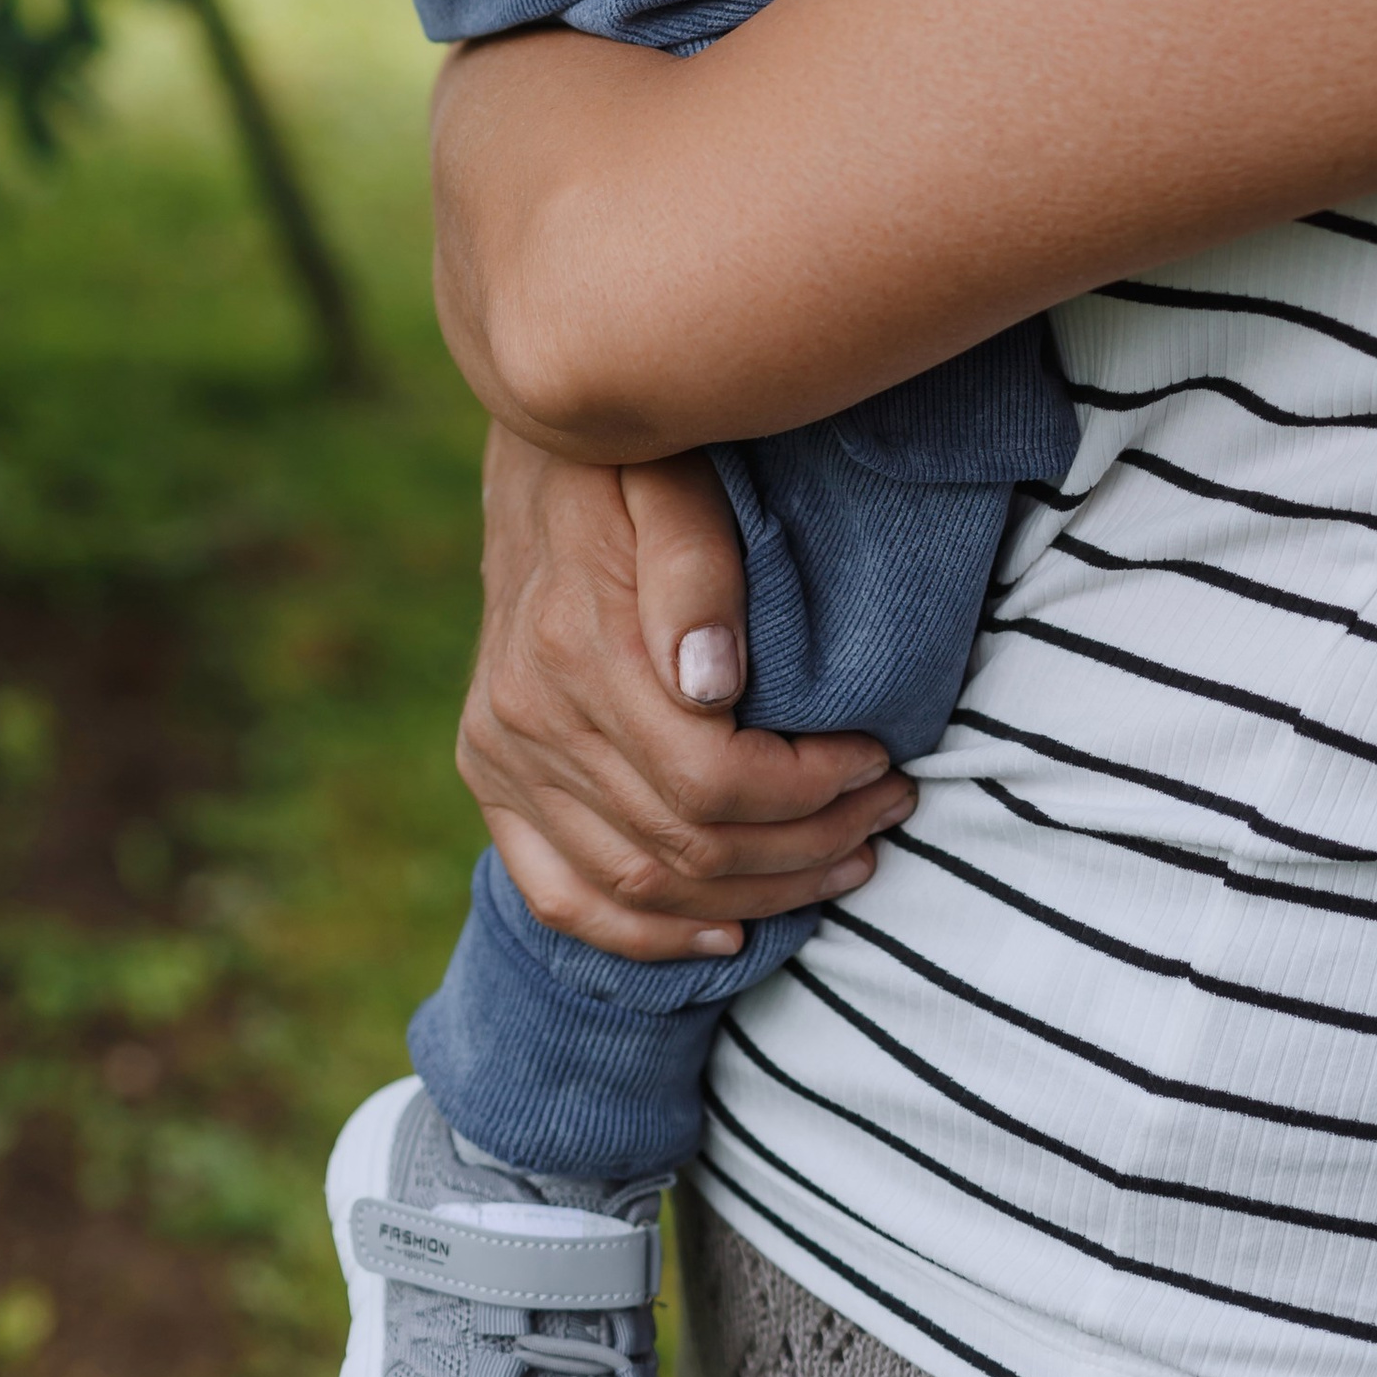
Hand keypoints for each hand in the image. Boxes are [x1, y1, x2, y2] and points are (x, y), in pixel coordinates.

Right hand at [456, 424, 915, 958]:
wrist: (539, 441)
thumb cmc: (632, 458)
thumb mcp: (672, 473)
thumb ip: (696, 569)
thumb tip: (715, 685)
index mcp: (576, 647)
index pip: (710, 777)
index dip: (810, 790)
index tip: (878, 759)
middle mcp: (526, 717)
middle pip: (685, 843)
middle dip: (807, 844)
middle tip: (888, 812)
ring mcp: (500, 755)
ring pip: (638, 885)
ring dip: (756, 895)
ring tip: (843, 864)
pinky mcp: (488, 775)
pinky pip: (559, 895)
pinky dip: (645, 936)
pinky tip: (726, 935)